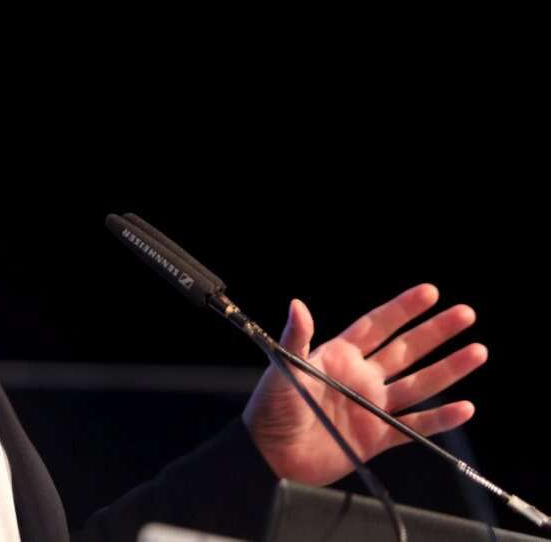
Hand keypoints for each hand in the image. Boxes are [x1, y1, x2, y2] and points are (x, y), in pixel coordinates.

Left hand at [242, 284, 486, 484]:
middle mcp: (361, 377)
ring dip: (448, 369)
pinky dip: (440, 419)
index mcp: (339, 356)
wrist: (270, 455)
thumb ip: (297, 337)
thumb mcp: (283, 366)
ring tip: (478, 351)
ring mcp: (372, 407)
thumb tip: (298, 304)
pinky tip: (464, 407)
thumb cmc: (271, 407)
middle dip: (435, 332)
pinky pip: (415, 427)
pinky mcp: (377, 437)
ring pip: (418, 384)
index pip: (378, 325)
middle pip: (407, 350)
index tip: (431, 292)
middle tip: (465, 314)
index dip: (403, 309)